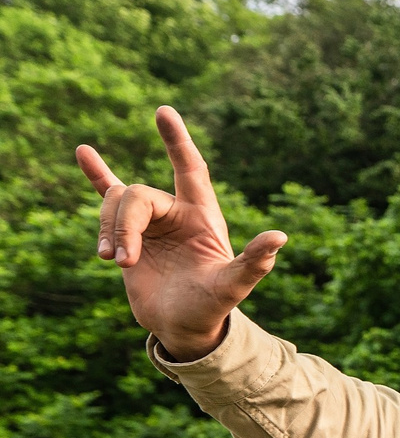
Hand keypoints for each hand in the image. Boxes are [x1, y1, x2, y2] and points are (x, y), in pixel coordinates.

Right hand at [78, 107, 286, 361]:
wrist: (183, 325)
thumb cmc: (212, 306)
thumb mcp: (233, 286)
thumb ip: (254, 263)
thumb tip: (279, 237)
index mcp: (203, 216)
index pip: (190, 168)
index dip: (177, 141)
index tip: (163, 111)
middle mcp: (175, 213)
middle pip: (138, 195)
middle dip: (124, 225)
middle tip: (122, 262)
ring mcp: (149, 222)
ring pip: (116, 203)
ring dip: (108, 231)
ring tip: (113, 262)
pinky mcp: (126, 234)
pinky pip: (107, 196)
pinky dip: (97, 175)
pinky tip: (83, 151)